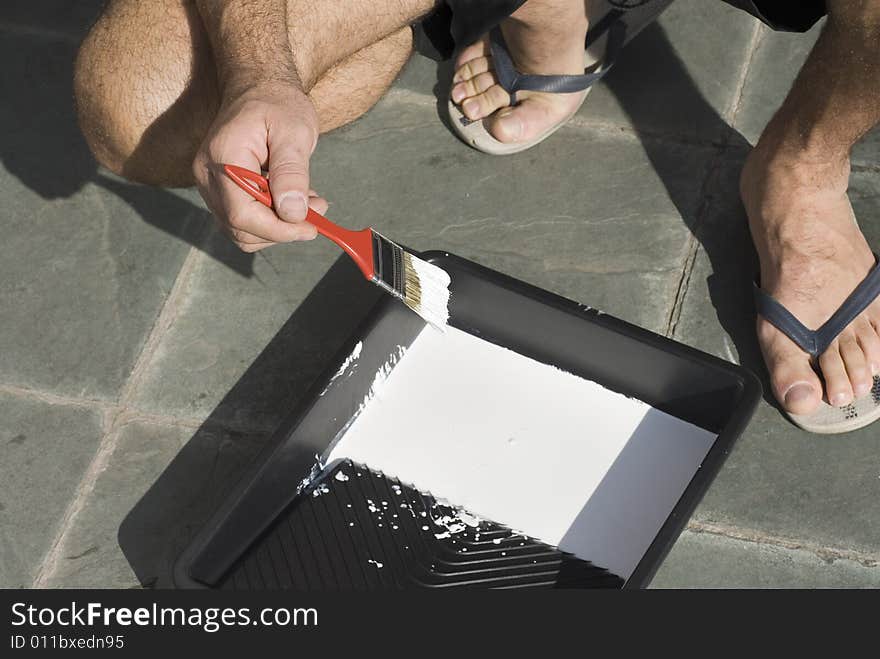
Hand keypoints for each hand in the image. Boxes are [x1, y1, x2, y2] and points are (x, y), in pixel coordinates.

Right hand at [192, 81, 327, 251]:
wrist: (258, 87)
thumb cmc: (277, 103)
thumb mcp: (294, 132)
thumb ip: (292, 173)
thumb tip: (293, 214)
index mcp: (224, 158)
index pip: (242, 215)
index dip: (278, 230)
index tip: (312, 227)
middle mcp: (209, 175)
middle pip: (240, 228)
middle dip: (282, 229)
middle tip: (318, 212)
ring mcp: (211, 184)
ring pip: (242, 230)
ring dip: (279, 227)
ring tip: (309, 204)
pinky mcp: (220, 189)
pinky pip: (243, 219)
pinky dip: (271, 220)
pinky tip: (292, 200)